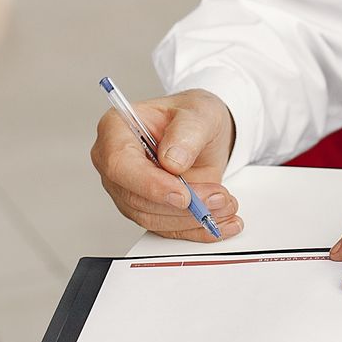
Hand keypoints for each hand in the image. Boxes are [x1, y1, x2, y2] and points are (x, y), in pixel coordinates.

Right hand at [90, 88, 243, 241]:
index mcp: (116, 129)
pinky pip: (166, 228)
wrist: (205, 134)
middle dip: (181, 205)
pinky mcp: (147, 209)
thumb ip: (187, 132)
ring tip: (225, 204)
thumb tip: (173, 160)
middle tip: (218, 197)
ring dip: (192, 218)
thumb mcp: (199, 112)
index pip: (119, 164)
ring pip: (152, 217)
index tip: (182, 194)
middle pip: (136, 197)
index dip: (149, 184)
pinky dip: (196, 229)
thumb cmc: (193, 116)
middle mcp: (117, 163)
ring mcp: (129, 189)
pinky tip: (220, 223)